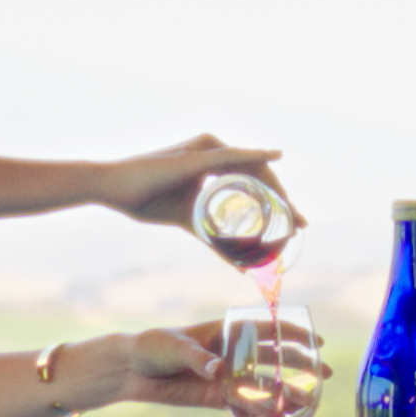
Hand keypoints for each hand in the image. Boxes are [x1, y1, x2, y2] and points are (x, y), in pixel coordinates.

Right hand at [97, 135, 293, 230]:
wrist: (113, 188)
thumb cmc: (144, 200)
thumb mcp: (191, 222)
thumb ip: (215, 240)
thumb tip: (241, 267)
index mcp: (212, 164)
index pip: (254, 182)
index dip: (277, 202)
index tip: (295, 225)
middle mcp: (213, 151)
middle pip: (260, 176)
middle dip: (284, 201)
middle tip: (302, 226)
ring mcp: (206, 150)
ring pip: (253, 168)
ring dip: (276, 190)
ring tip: (291, 215)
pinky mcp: (197, 155)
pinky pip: (233, 157)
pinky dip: (256, 157)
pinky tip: (275, 157)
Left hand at [99, 321, 332, 410]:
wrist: (131, 370)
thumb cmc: (153, 346)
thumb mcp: (174, 346)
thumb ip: (197, 358)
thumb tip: (217, 369)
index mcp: (224, 331)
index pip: (265, 328)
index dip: (292, 333)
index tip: (316, 339)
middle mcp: (231, 354)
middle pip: (273, 358)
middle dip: (299, 364)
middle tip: (324, 373)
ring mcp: (226, 377)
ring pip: (263, 384)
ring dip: (286, 391)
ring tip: (310, 400)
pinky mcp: (216, 398)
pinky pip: (244, 405)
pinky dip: (261, 411)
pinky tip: (280, 416)